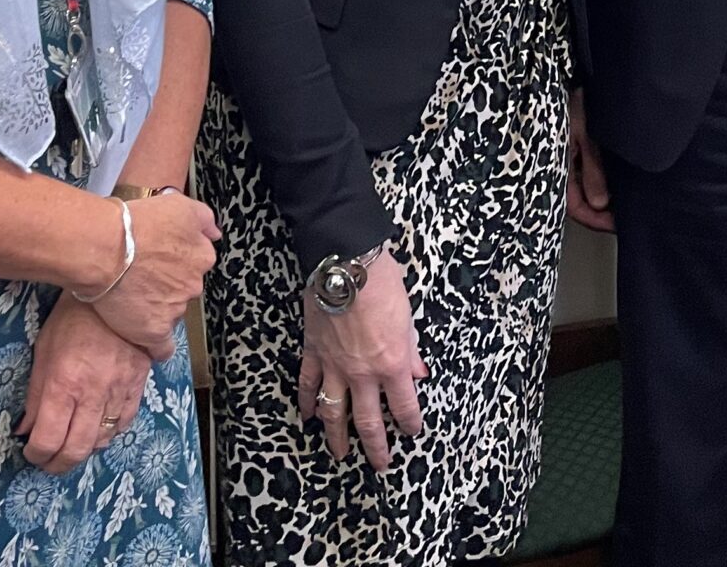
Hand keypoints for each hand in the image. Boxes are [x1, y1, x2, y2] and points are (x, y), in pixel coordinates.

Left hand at [18, 296, 149, 474]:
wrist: (117, 287)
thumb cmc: (74, 316)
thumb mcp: (44, 351)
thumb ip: (36, 395)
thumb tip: (27, 428)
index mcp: (64, 384)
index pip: (47, 440)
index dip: (35, 454)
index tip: (31, 451)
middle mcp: (92, 392)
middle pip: (76, 450)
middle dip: (58, 464)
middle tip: (49, 462)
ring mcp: (119, 389)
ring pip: (103, 440)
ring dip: (85, 449)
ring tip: (73, 443)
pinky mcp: (138, 382)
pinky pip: (126, 421)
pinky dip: (111, 432)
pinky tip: (100, 426)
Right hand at [87, 191, 220, 358]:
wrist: (105, 247)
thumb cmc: (139, 221)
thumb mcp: (180, 205)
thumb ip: (204, 219)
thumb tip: (215, 235)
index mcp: (201, 256)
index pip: (195, 265)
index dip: (176, 265)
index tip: (158, 263)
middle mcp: (193, 284)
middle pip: (183, 290)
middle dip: (167, 287)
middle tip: (140, 279)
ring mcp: (175, 309)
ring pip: (170, 314)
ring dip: (156, 310)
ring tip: (130, 301)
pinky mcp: (153, 331)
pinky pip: (162, 347)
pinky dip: (156, 347)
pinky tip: (147, 343)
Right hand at [300, 254, 426, 469]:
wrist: (345, 261)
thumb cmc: (381, 282)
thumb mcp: (407, 315)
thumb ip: (411, 348)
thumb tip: (419, 372)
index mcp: (392, 363)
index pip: (405, 404)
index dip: (411, 422)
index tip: (413, 432)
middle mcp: (362, 372)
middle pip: (369, 420)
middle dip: (376, 446)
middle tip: (380, 464)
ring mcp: (335, 365)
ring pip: (334, 412)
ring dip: (337, 437)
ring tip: (340, 454)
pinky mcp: (313, 353)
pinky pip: (308, 385)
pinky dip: (307, 402)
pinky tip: (308, 416)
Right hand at [566, 89, 612, 233]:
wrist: (571, 73)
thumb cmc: (574, 98)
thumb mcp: (585, 134)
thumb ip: (593, 168)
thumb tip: (600, 203)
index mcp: (557, 166)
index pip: (575, 207)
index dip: (596, 220)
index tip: (617, 224)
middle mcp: (562, 166)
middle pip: (581, 200)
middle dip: (602, 212)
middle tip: (625, 217)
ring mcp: (570, 158)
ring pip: (587, 188)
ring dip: (604, 196)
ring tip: (626, 201)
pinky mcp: (578, 148)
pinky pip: (589, 172)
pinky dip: (603, 179)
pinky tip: (618, 181)